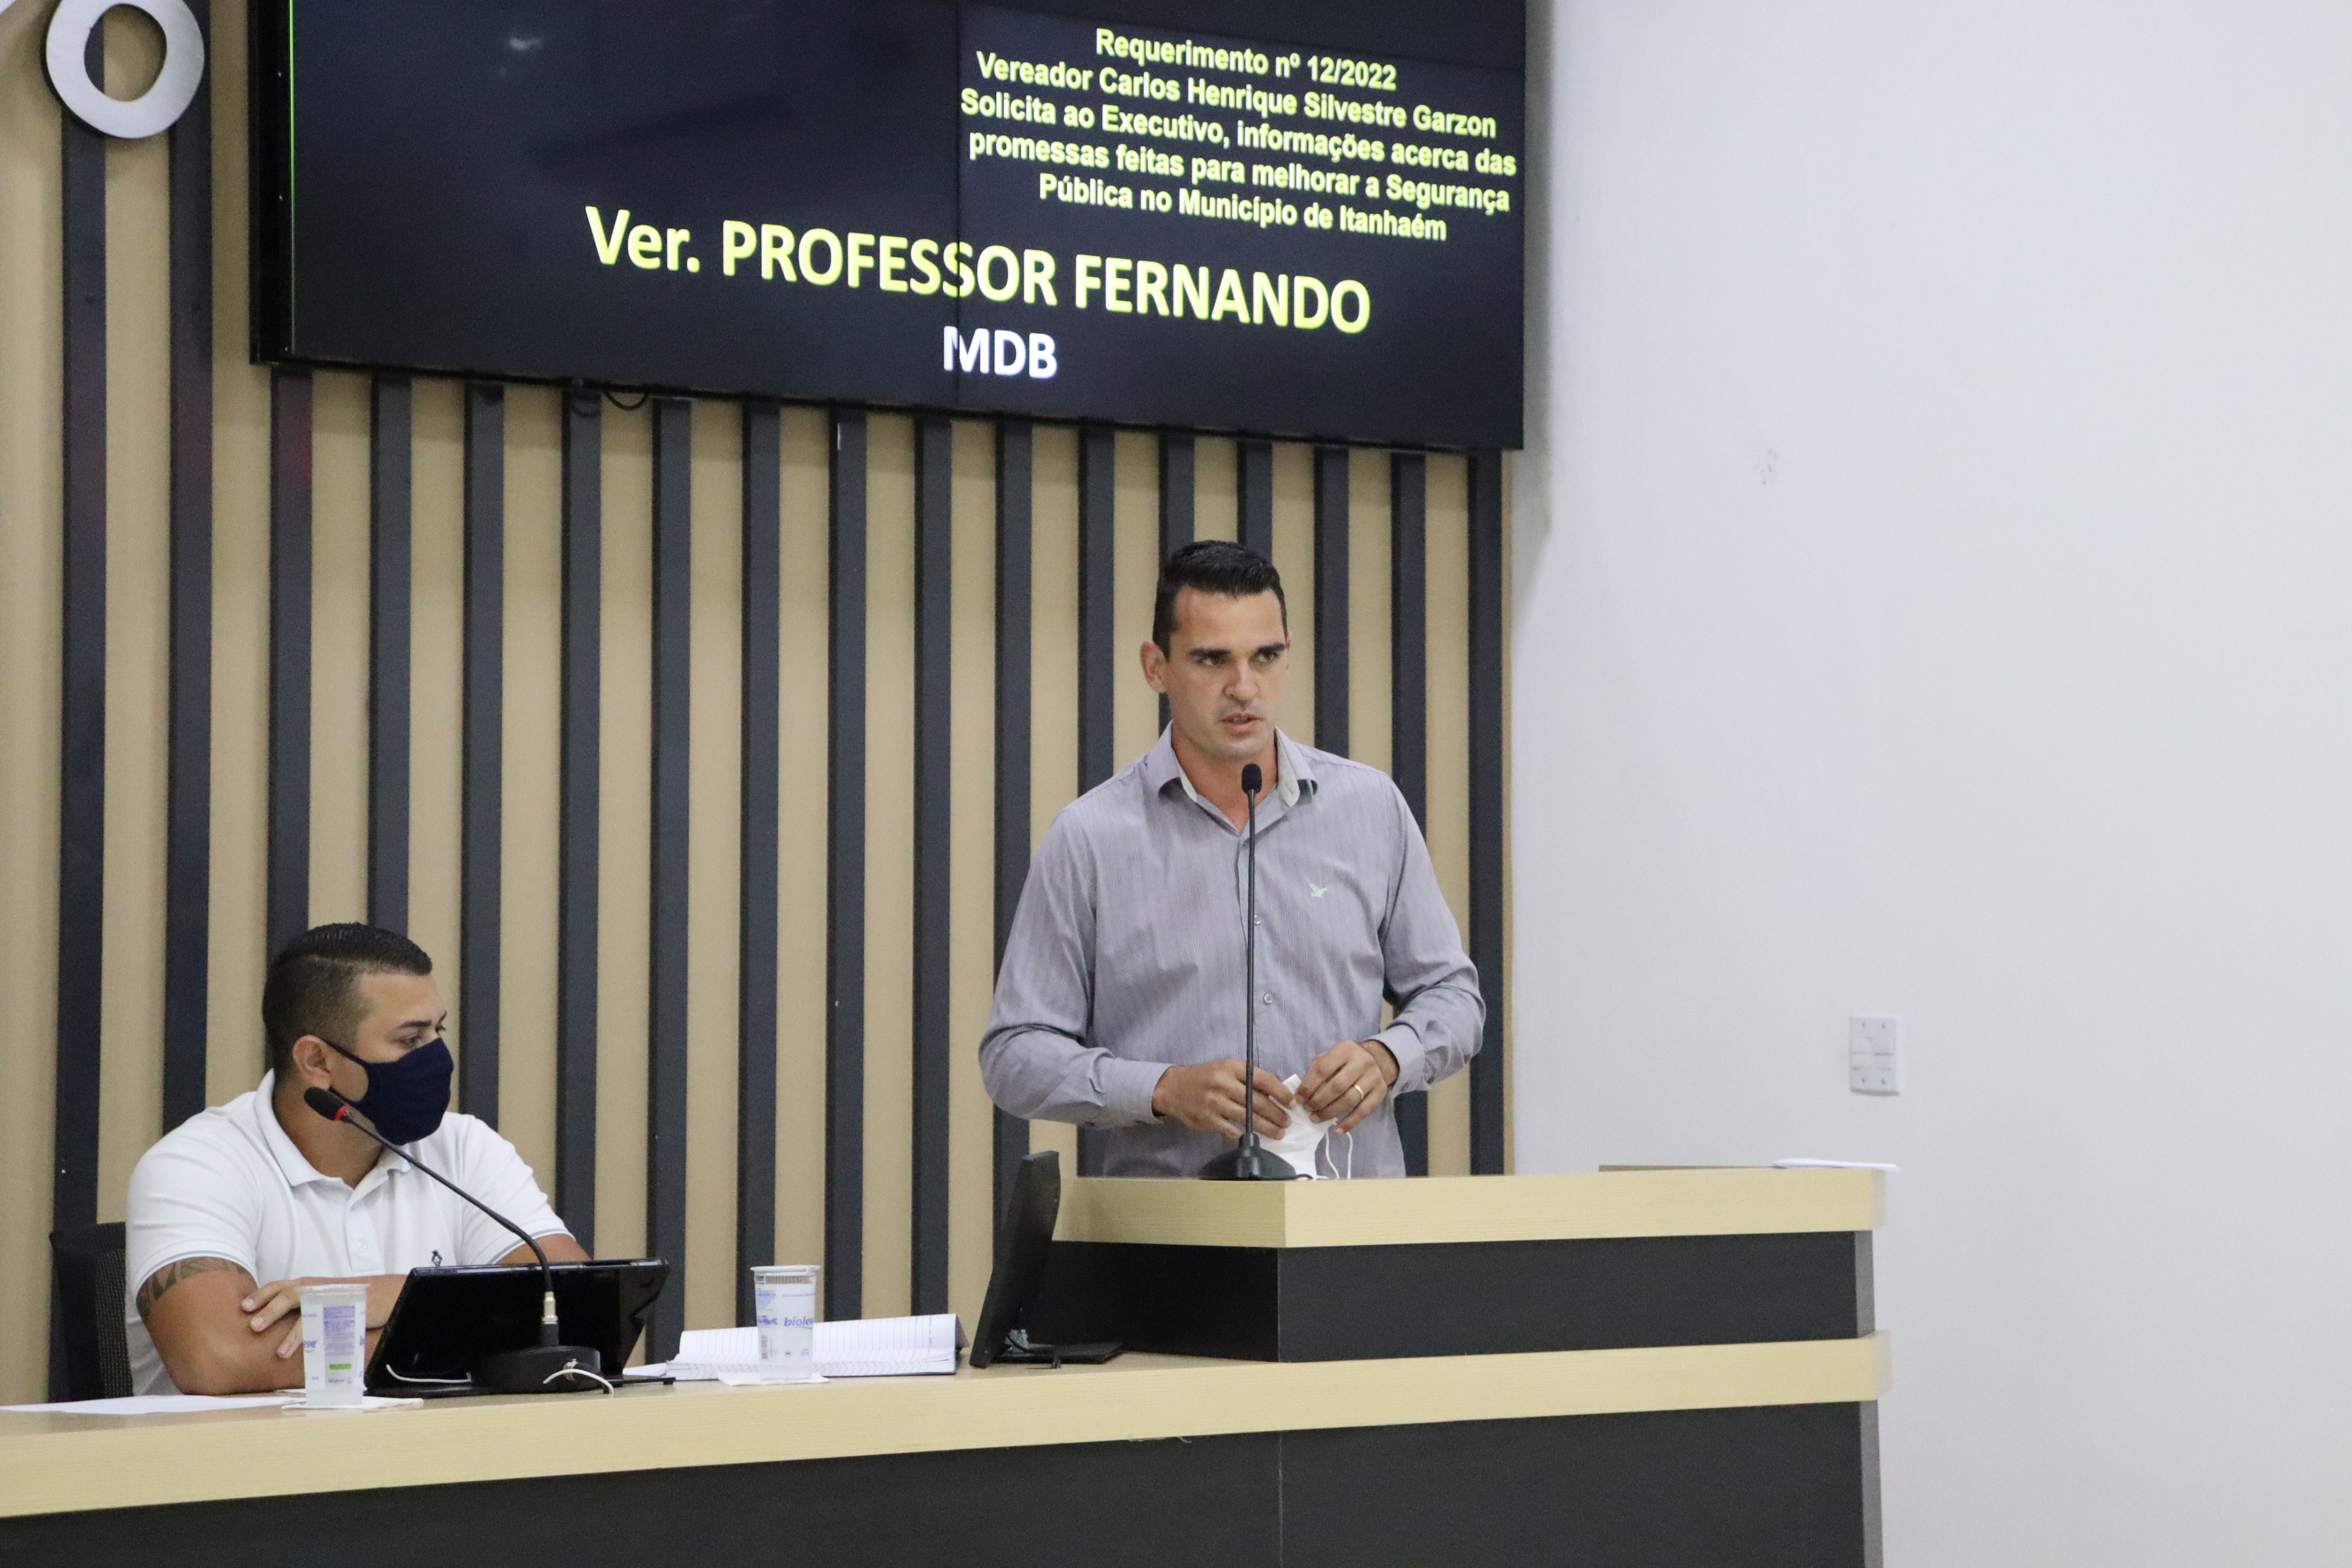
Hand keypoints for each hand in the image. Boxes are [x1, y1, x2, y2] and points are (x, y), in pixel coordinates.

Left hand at [239, 1275, 406, 1362]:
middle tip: (250, 1324)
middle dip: (267, 1308)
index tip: (243, 1307)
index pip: (280, 1286)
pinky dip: (313, 1338)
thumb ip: (306, 1305)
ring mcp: (331, 1297)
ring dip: (290, 1329)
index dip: (261, 1295)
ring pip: (305, 1308)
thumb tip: (283, 1321)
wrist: (389, 1294)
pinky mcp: (346, 1309)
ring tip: (278, 1351)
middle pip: (286, 1293)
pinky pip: (325, 1323)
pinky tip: (306, 1351)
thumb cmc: (355, 1299)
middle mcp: (318, 1287)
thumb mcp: (325, 1297)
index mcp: (311, 1283)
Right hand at [1151, 1059, 1294, 1140]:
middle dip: (1277, 1114)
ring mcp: (1216, 1102)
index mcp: (1232, 1067)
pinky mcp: (1208, 1119)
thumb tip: (1275, 1094)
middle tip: (1287, 1122)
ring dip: (1267, 1127)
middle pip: (1258, 1101)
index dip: (1281, 1092)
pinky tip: (1254, 1137)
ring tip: (1278, 1133)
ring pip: (1248, 1117)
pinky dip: (1244, 1134)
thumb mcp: (1226, 1069)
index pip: (1263, 1079)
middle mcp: (1224, 1083)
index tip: (1291, 1103)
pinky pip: (1232, 1129)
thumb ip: (1247, 1079)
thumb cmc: (1205, 1078)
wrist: (1173, 1088)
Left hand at [1298, 1039, 1396, 1134]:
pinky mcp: (1380, 1092)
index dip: (1308, 1086)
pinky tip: (1336, 1130)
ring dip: (1330, 1112)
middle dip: (1319, 1101)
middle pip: (1337, 1086)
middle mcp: (1362, 1061)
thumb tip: (1301, 1094)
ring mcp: (1373, 1077)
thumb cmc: (1344, 1061)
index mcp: (1345, 1049)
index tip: (1299, 1099)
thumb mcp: (1329, 1057)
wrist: (1376, 1059)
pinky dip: (1349, 1123)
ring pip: (1349, 1100)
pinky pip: (1363, 1111)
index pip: (1323, 1069)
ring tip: (1316, 1119)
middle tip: (1308, 1110)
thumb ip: (1315, 1071)